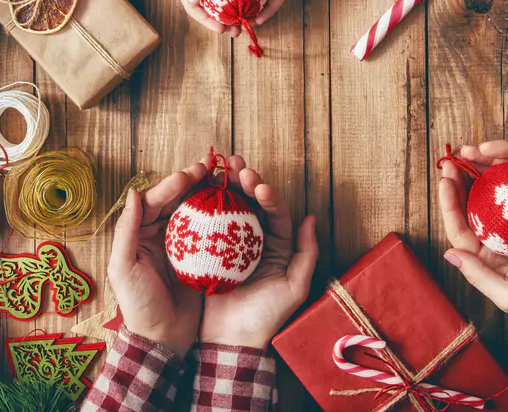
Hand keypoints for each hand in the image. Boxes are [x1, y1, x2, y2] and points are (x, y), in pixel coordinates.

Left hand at [108, 162, 209, 356]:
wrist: (163, 338)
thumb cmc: (139, 305)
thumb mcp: (123, 268)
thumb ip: (126, 231)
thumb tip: (133, 194)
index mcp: (141, 234)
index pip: (156, 201)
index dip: (172, 185)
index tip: (189, 174)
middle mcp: (162, 234)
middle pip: (178, 200)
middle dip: (193, 181)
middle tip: (211, 167)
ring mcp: (183, 245)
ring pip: (196, 211)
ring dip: (209, 193)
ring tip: (224, 178)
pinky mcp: (202, 257)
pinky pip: (212, 231)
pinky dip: (221, 216)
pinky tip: (235, 205)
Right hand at [199, 155, 316, 348]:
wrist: (231, 341)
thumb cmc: (266, 317)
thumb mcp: (294, 287)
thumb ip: (306, 253)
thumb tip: (310, 217)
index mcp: (276, 245)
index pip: (274, 211)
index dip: (267, 194)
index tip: (258, 184)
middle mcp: (254, 241)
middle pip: (251, 203)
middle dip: (244, 181)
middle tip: (235, 165)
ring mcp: (230, 246)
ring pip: (229, 209)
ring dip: (224, 187)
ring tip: (218, 168)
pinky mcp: (209, 253)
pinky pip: (207, 225)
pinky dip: (203, 207)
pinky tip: (197, 191)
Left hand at [439, 152, 507, 362]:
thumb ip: (479, 275)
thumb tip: (449, 253)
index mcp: (481, 260)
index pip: (458, 229)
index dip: (449, 204)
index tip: (445, 180)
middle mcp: (489, 247)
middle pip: (467, 212)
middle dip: (457, 187)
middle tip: (452, 161)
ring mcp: (506, 239)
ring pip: (485, 206)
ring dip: (476, 184)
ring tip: (470, 161)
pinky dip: (502, 190)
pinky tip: (501, 172)